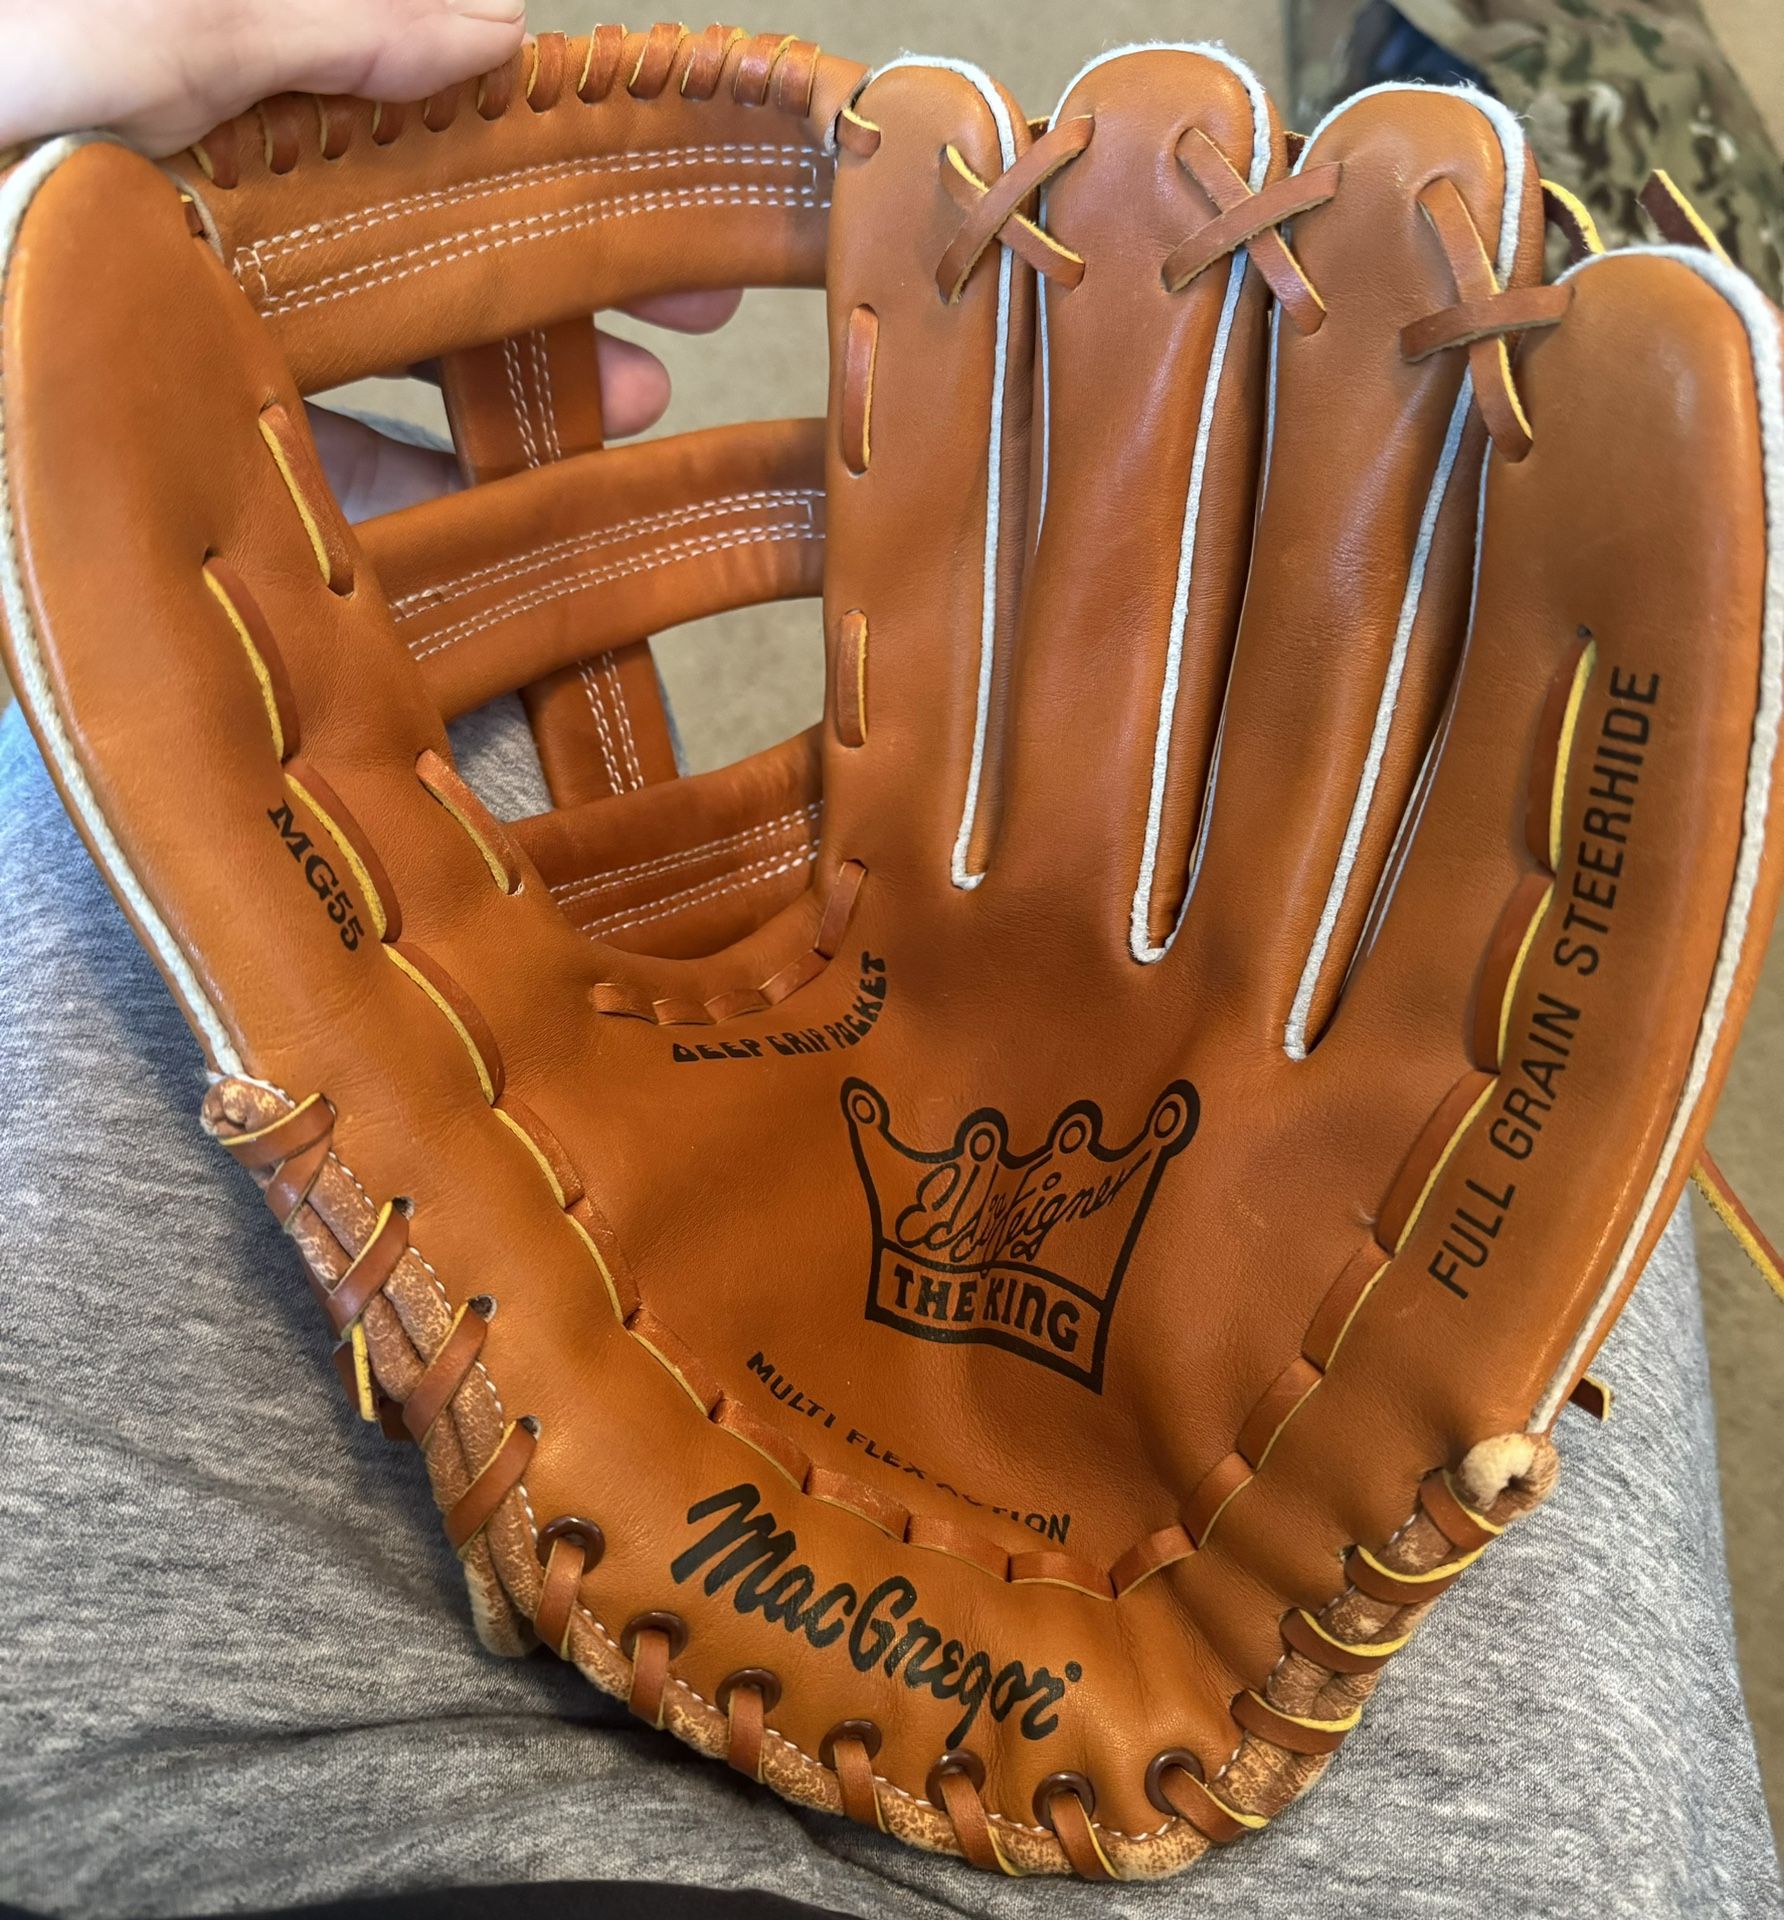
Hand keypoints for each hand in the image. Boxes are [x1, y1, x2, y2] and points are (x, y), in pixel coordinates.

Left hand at [0, 0, 742, 517]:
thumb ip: (283, 23)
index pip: (420, 117)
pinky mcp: (153, 457)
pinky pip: (290, 485)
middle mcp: (202, 221)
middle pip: (425, 253)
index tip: (677, 190)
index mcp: (204, 102)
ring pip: (376, 378)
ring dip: (512, 406)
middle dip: (566, 287)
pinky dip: (389, 511)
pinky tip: (487, 529)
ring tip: (632, 426)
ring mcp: (178, 346)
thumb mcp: (94, 27)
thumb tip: (491, 26)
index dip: (558, 150)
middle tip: (694, 334)